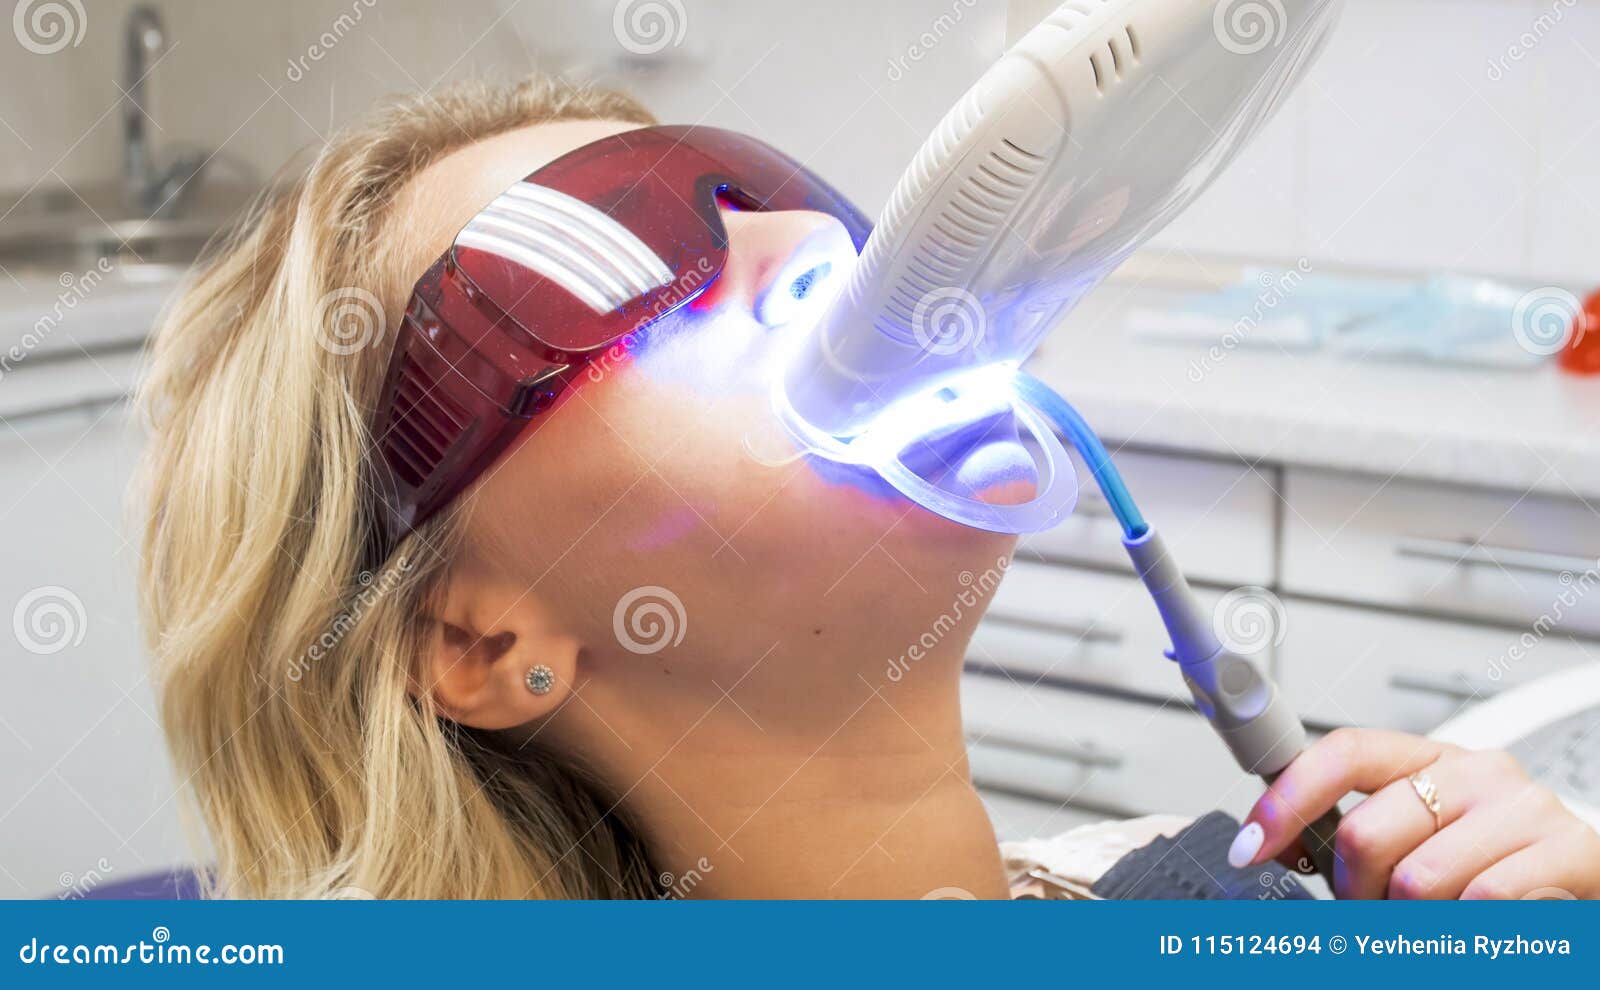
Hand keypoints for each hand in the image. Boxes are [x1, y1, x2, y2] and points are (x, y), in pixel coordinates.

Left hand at [1226, 727, 1599, 898]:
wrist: (1584, 885)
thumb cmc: (1494, 866)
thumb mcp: (1422, 838)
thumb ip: (1359, 834)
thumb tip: (1274, 847)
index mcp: (1430, 758)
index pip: (1344, 753)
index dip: (1288, 797)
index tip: (1250, 844)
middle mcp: (1476, 772)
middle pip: (1366, 832)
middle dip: (1354, 892)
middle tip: (1374, 912)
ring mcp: (1522, 808)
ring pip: (1416, 879)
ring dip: (1409, 922)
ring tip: (1432, 922)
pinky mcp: (1566, 850)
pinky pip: (1479, 903)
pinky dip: (1462, 932)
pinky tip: (1474, 929)